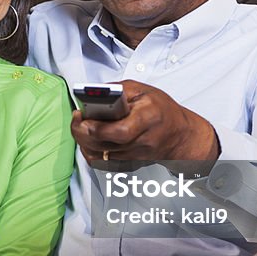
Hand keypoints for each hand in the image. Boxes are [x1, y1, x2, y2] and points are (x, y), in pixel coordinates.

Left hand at [70, 80, 218, 163]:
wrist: (179, 135)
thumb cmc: (162, 110)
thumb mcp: (142, 90)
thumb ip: (116, 90)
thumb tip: (92, 94)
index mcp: (148, 118)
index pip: (120, 131)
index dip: (97, 126)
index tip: (83, 116)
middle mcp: (142, 141)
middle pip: (104, 145)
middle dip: (83, 133)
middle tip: (78, 120)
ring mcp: (135, 156)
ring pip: (99, 156)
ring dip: (84, 141)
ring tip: (81, 126)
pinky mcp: (128, 165)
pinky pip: (102, 162)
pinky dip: (91, 151)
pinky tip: (90, 139)